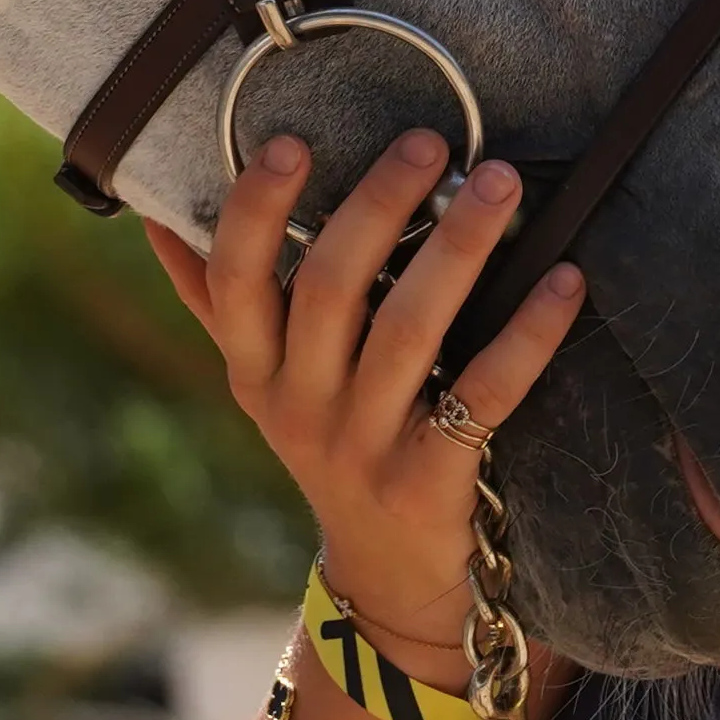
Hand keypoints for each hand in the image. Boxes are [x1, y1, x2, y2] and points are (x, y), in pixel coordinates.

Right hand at [148, 131, 586, 670]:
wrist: (388, 577)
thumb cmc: (332, 444)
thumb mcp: (264, 385)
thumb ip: (217, 302)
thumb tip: (154, 217)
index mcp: (255, 373)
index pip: (237, 282)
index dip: (257, 212)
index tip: (289, 142)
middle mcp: (301, 408)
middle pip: (332, 290)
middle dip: (379, 206)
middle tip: (429, 142)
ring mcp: (366, 447)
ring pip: (410, 330)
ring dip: (459, 248)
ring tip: (500, 184)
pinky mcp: (432, 482)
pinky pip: (485, 395)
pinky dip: (528, 334)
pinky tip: (565, 281)